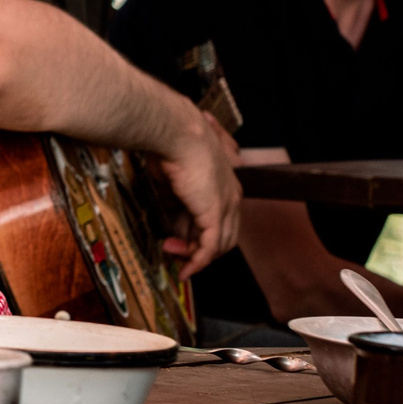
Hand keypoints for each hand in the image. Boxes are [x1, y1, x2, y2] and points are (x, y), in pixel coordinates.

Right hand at [159, 110, 241, 274]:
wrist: (177, 132)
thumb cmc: (173, 142)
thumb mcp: (176, 173)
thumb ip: (177, 196)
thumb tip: (170, 212)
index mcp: (226, 183)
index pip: (221, 217)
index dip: (200, 231)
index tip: (178, 237)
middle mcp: (232, 196)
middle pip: (223, 235)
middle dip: (197, 247)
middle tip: (173, 249)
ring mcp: (226, 206)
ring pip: (218, 245)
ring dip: (194, 256)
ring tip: (172, 255)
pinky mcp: (215, 215)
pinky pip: (208, 248)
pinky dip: (197, 262)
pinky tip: (185, 271)